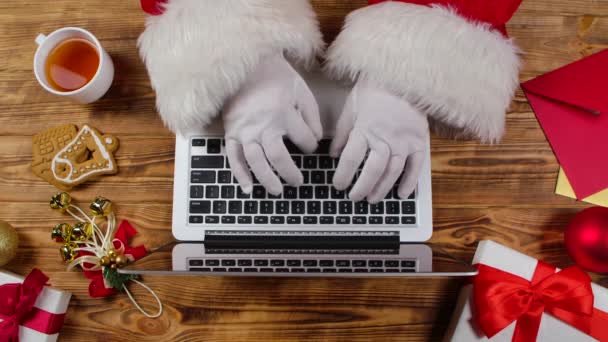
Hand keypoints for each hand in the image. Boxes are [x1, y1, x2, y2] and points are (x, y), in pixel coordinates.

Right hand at [223, 54, 321, 194]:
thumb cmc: (276, 77)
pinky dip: (240, 174)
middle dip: (291, 173)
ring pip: (256, 161)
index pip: (304, 140)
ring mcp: (245, 130)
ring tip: (277, 191)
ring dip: (267, 179)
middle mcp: (264, 125)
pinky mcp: (231, 132)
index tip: (310, 146)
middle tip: (298, 182)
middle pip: (279, 157)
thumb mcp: (301, 90)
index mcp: (284, 114)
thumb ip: (311, 115)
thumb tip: (316, 138)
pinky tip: (248, 188)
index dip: (311, 146)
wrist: (245, 64)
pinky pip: (233, 157)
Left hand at [331, 80, 428, 202]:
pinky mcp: (418, 142)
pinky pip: (415, 167)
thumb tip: (333, 155)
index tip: (338, 185)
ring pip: (392, 172)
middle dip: (362, 188)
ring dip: (382, 188)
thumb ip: (342, 134)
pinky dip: (409, 182)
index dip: (342, 176)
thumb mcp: (351, 109)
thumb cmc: (374, 91)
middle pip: (372, 170)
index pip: (350, 159)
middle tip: (354, 198)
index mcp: (364, 130)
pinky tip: (402, 194)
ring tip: (372, 200)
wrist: (402, 78)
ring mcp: (403, 142)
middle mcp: (384, 139)